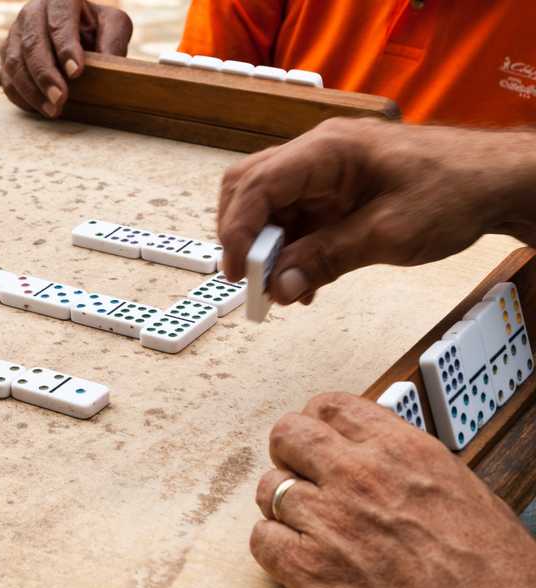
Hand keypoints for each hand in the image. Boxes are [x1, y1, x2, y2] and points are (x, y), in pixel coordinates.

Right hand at [0, 0, 131, 117]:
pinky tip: (40, 109)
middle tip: (60, 99)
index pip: (60, 19)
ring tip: (53, 110)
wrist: (76, 34)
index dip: (66, 46)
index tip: (76, 72)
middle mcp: (33, 11)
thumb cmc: (95, 28)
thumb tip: (109, 66)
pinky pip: (7, 78)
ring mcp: (15, 32)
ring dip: (32, 90)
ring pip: (15, 62)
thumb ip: (113, 41)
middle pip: (33, 43)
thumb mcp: (112, 27)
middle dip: (45, 74)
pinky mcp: (7, 54)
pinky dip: (22, 96)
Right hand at [217, 118, 535, 305]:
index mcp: (327, 150)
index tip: (238, 274)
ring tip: (282, 290)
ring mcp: (326, 171)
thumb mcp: (388, 234)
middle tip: (252, 282)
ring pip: (270, 207)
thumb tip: (280, 288)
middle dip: (243, 237)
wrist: (498, 182)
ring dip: (269, 249)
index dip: (237, 231)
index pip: (256, 184)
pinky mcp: (337, 191)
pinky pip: (297, 219)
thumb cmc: (455, 191)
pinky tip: (305, 282)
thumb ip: (327, 259)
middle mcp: (318, 154)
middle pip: (250, 188)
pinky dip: (292, 251)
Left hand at [250, 392, 535, 587]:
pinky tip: (296, 558)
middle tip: (299, 476)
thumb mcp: (461, 491)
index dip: (316, 422)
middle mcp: (358, 476)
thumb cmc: (490, 574)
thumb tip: (380, 459)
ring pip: (269, 489)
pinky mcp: (305, 567)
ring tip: (305, 526)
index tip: (317, 439)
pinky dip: (273, 547)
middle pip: (287, 436)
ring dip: (281, 505)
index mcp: (401, 451)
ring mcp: (327, 520)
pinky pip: (262, 539)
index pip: (330, 407)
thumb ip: (409, 467)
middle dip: (288, 454)